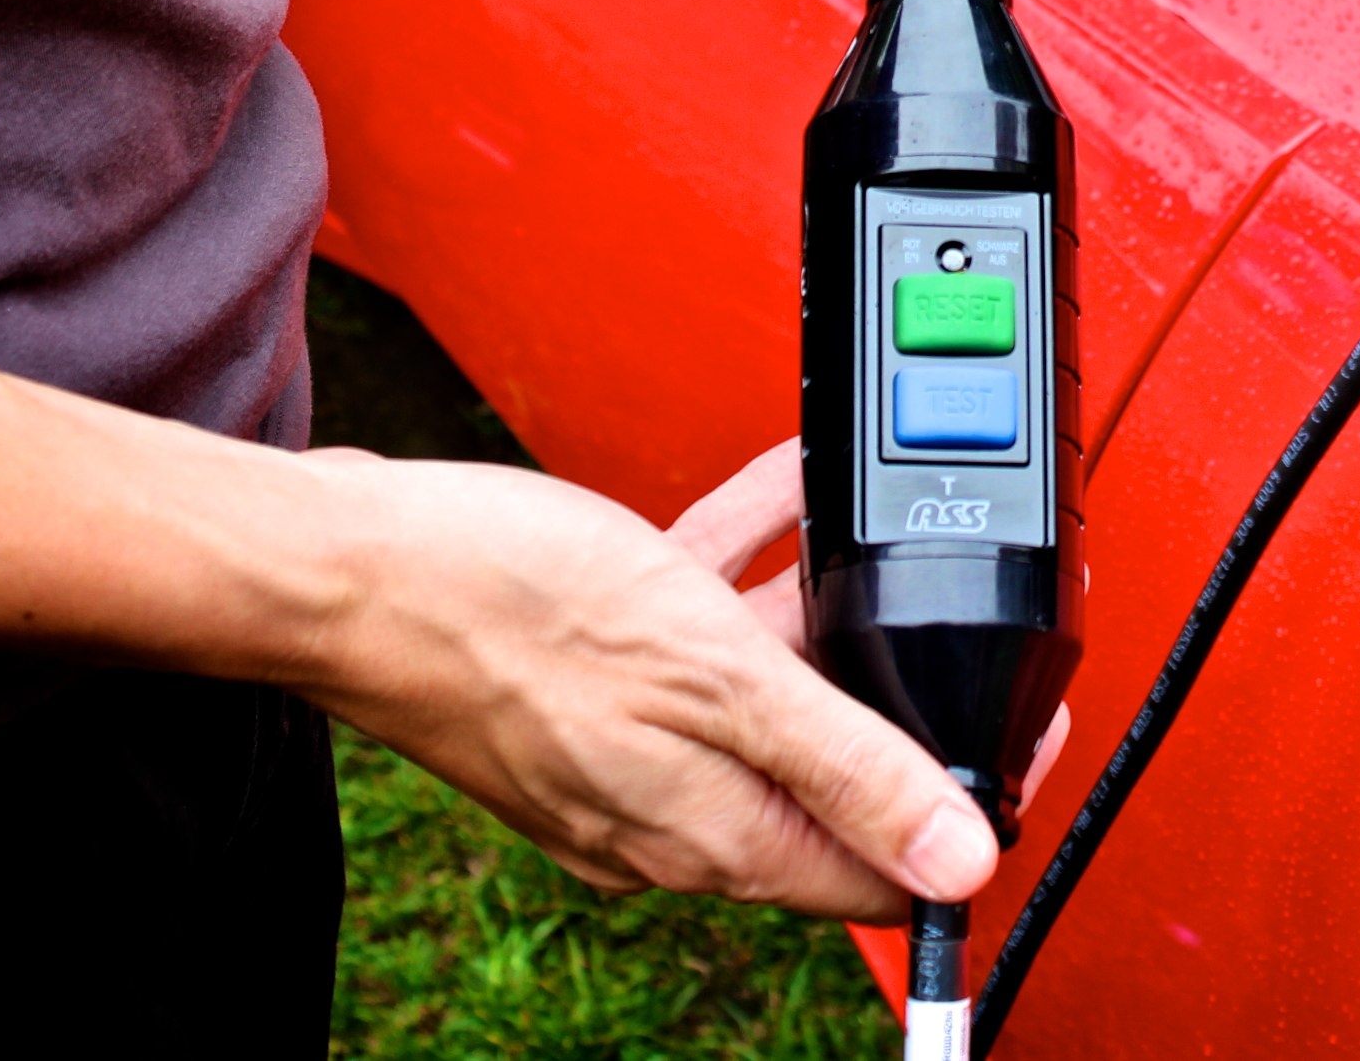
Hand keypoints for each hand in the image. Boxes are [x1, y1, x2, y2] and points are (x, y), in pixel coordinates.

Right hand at [295, 441, 1004, 919]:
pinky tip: (778, 493)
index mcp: (718, 832)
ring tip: (867, 530)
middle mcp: (673, 811)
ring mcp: (624, 750)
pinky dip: (744, 571)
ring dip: (820, 611)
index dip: (966, 810)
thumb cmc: (501, 611)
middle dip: (894, 684)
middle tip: (947, 612)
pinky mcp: (583, 689)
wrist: (343, 568)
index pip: (886, 868)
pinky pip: (694, 636)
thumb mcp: (716, 674)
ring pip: (761, 690)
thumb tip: (962, 855)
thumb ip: (850, 762)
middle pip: (830, 771)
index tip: (1016, 732)